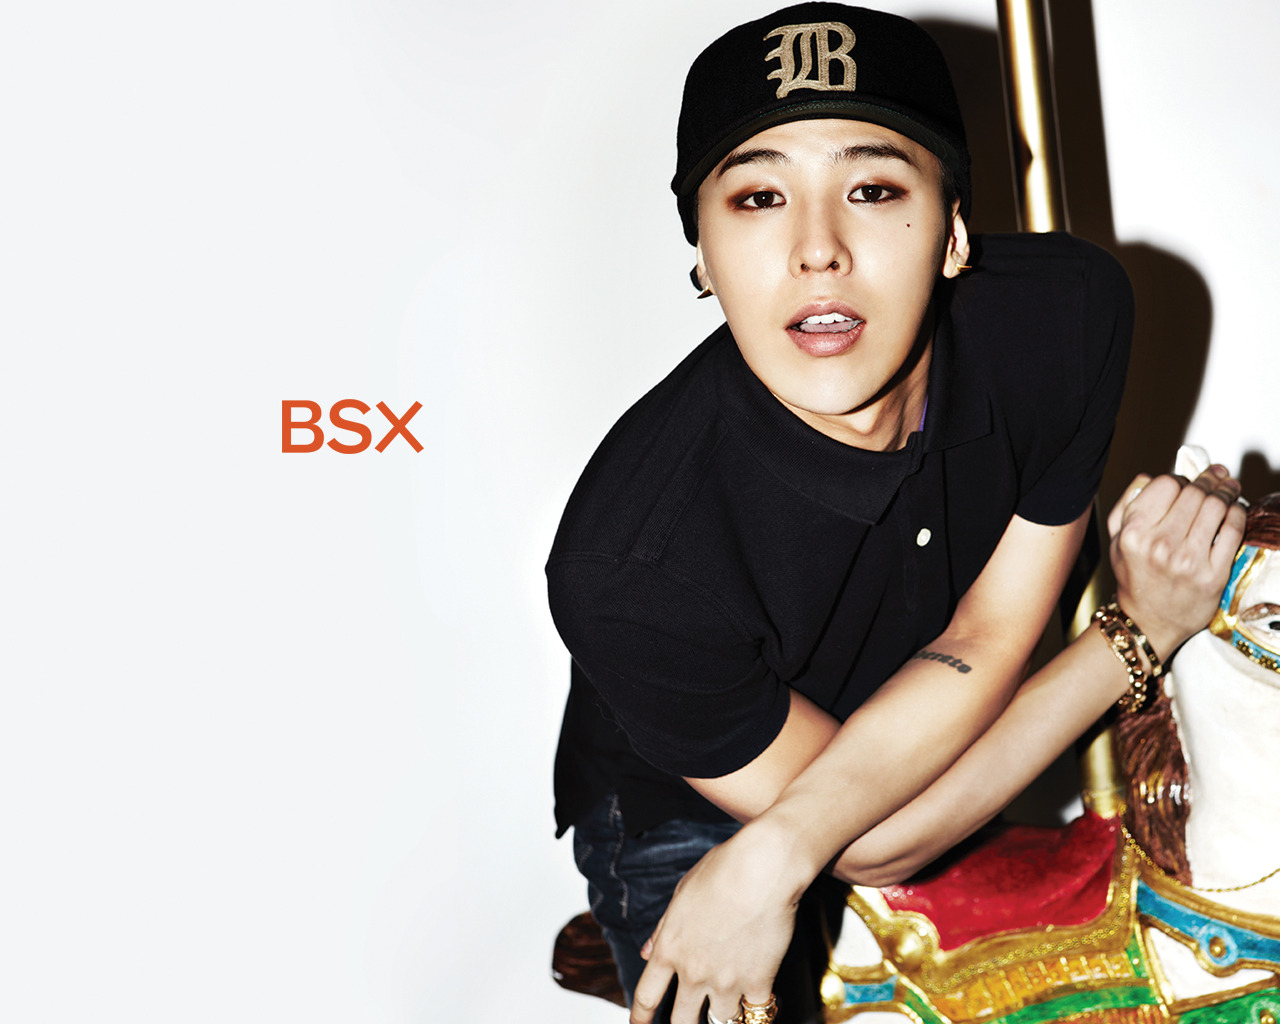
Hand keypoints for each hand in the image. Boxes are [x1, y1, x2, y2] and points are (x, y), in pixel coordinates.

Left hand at [630, 823, 802, 1023]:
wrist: (762, 868)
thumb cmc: (722, 871)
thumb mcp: (682, 894)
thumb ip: (663, 929)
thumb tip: (647, 952)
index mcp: (670, 948)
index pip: (646, 995)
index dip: (639, 1017)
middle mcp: (693, 971)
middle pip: (681, 1020)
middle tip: (687, 1021)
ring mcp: (726, 981)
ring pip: (721, 1021)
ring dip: (725, 1014)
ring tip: (730, 1004)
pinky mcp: (759, 981)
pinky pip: (757, 1012)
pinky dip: (758, 1009)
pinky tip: (759, 1001)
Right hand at [1107, 464, 1245, 657]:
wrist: (1149, 622)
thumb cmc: (1134, 578)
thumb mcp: (1116, 539)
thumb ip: (1128, 504)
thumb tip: (1151, 477)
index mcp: (1134, 533)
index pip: (1166, 484)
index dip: (1180, 478)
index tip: (1188, 479)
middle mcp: (1160, 545)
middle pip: (1195, 493)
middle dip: (1209, 479)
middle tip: (1217, 476)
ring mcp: (1188, 560)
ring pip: (1216, 506)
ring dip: (1227, 491)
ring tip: (1229, 488)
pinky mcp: (1213, 574)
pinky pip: (1233, 529)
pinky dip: (1238, 513)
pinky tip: (1235, 510)